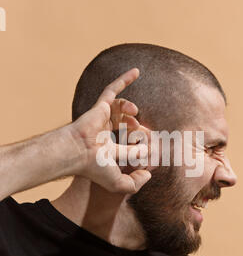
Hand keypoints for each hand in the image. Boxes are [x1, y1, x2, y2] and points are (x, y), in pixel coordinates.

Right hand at [70, 68, 151, 193]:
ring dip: (131, 113)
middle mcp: (106, 132)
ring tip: (135, 119)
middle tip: (147, 134)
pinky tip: (137, 71)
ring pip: (122, 109)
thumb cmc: (95, 167)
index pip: (130, 145)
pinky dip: (124, 80)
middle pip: (128, 126)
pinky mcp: (101, 106)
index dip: (141, 148)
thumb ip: (135, 184)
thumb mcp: (119, 184)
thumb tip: (149, 174)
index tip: (151, 152)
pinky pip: (113, 89)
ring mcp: (102, 118)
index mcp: (109, 149)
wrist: (78, 152)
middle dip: (139, 130)